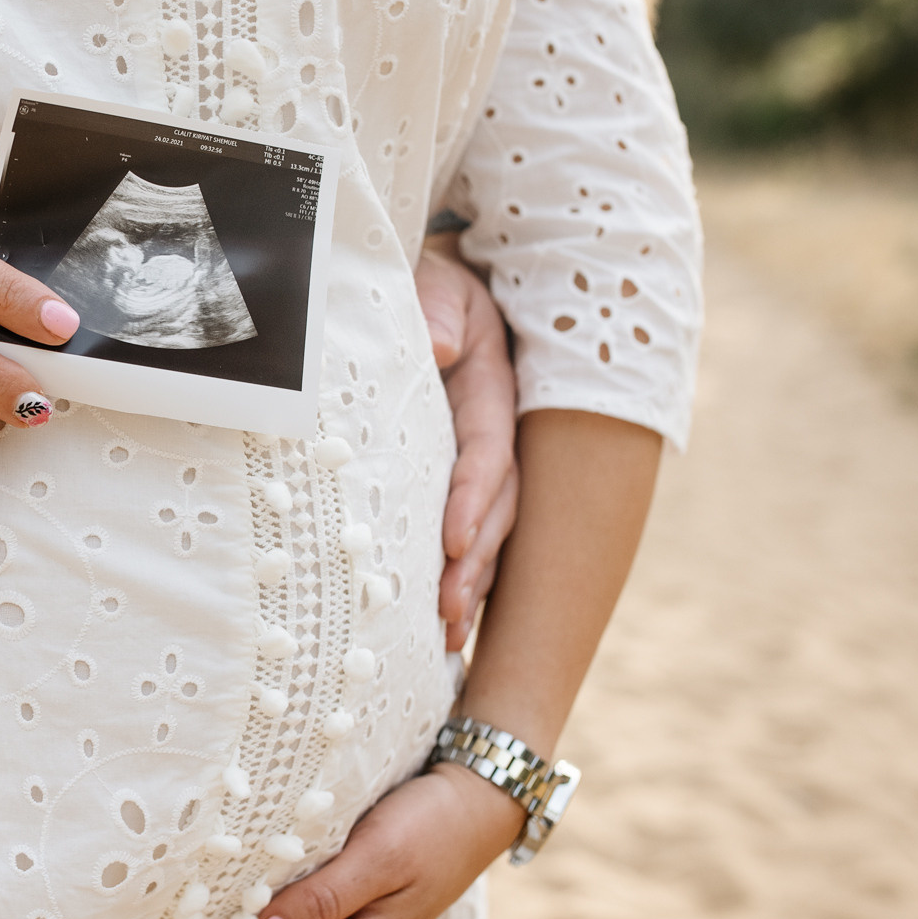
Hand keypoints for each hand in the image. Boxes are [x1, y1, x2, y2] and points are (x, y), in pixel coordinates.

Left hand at [414, 240, 518, 650]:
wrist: (422, 284)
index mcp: (490, 386)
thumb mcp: (431, 282)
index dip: (472, 498)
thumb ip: (436, 306)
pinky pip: (465, 529)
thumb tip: (440, 344)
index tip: (450, 542)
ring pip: (487, 529)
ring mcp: (478, 458)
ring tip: (448, 636)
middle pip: (496, 507)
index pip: (486, 451)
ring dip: (471, 583)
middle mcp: (492, 430)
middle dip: (475, 562)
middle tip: (448, 613)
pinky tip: (441, 625)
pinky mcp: (457, 477)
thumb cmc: (421, 284)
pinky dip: (457, 575)